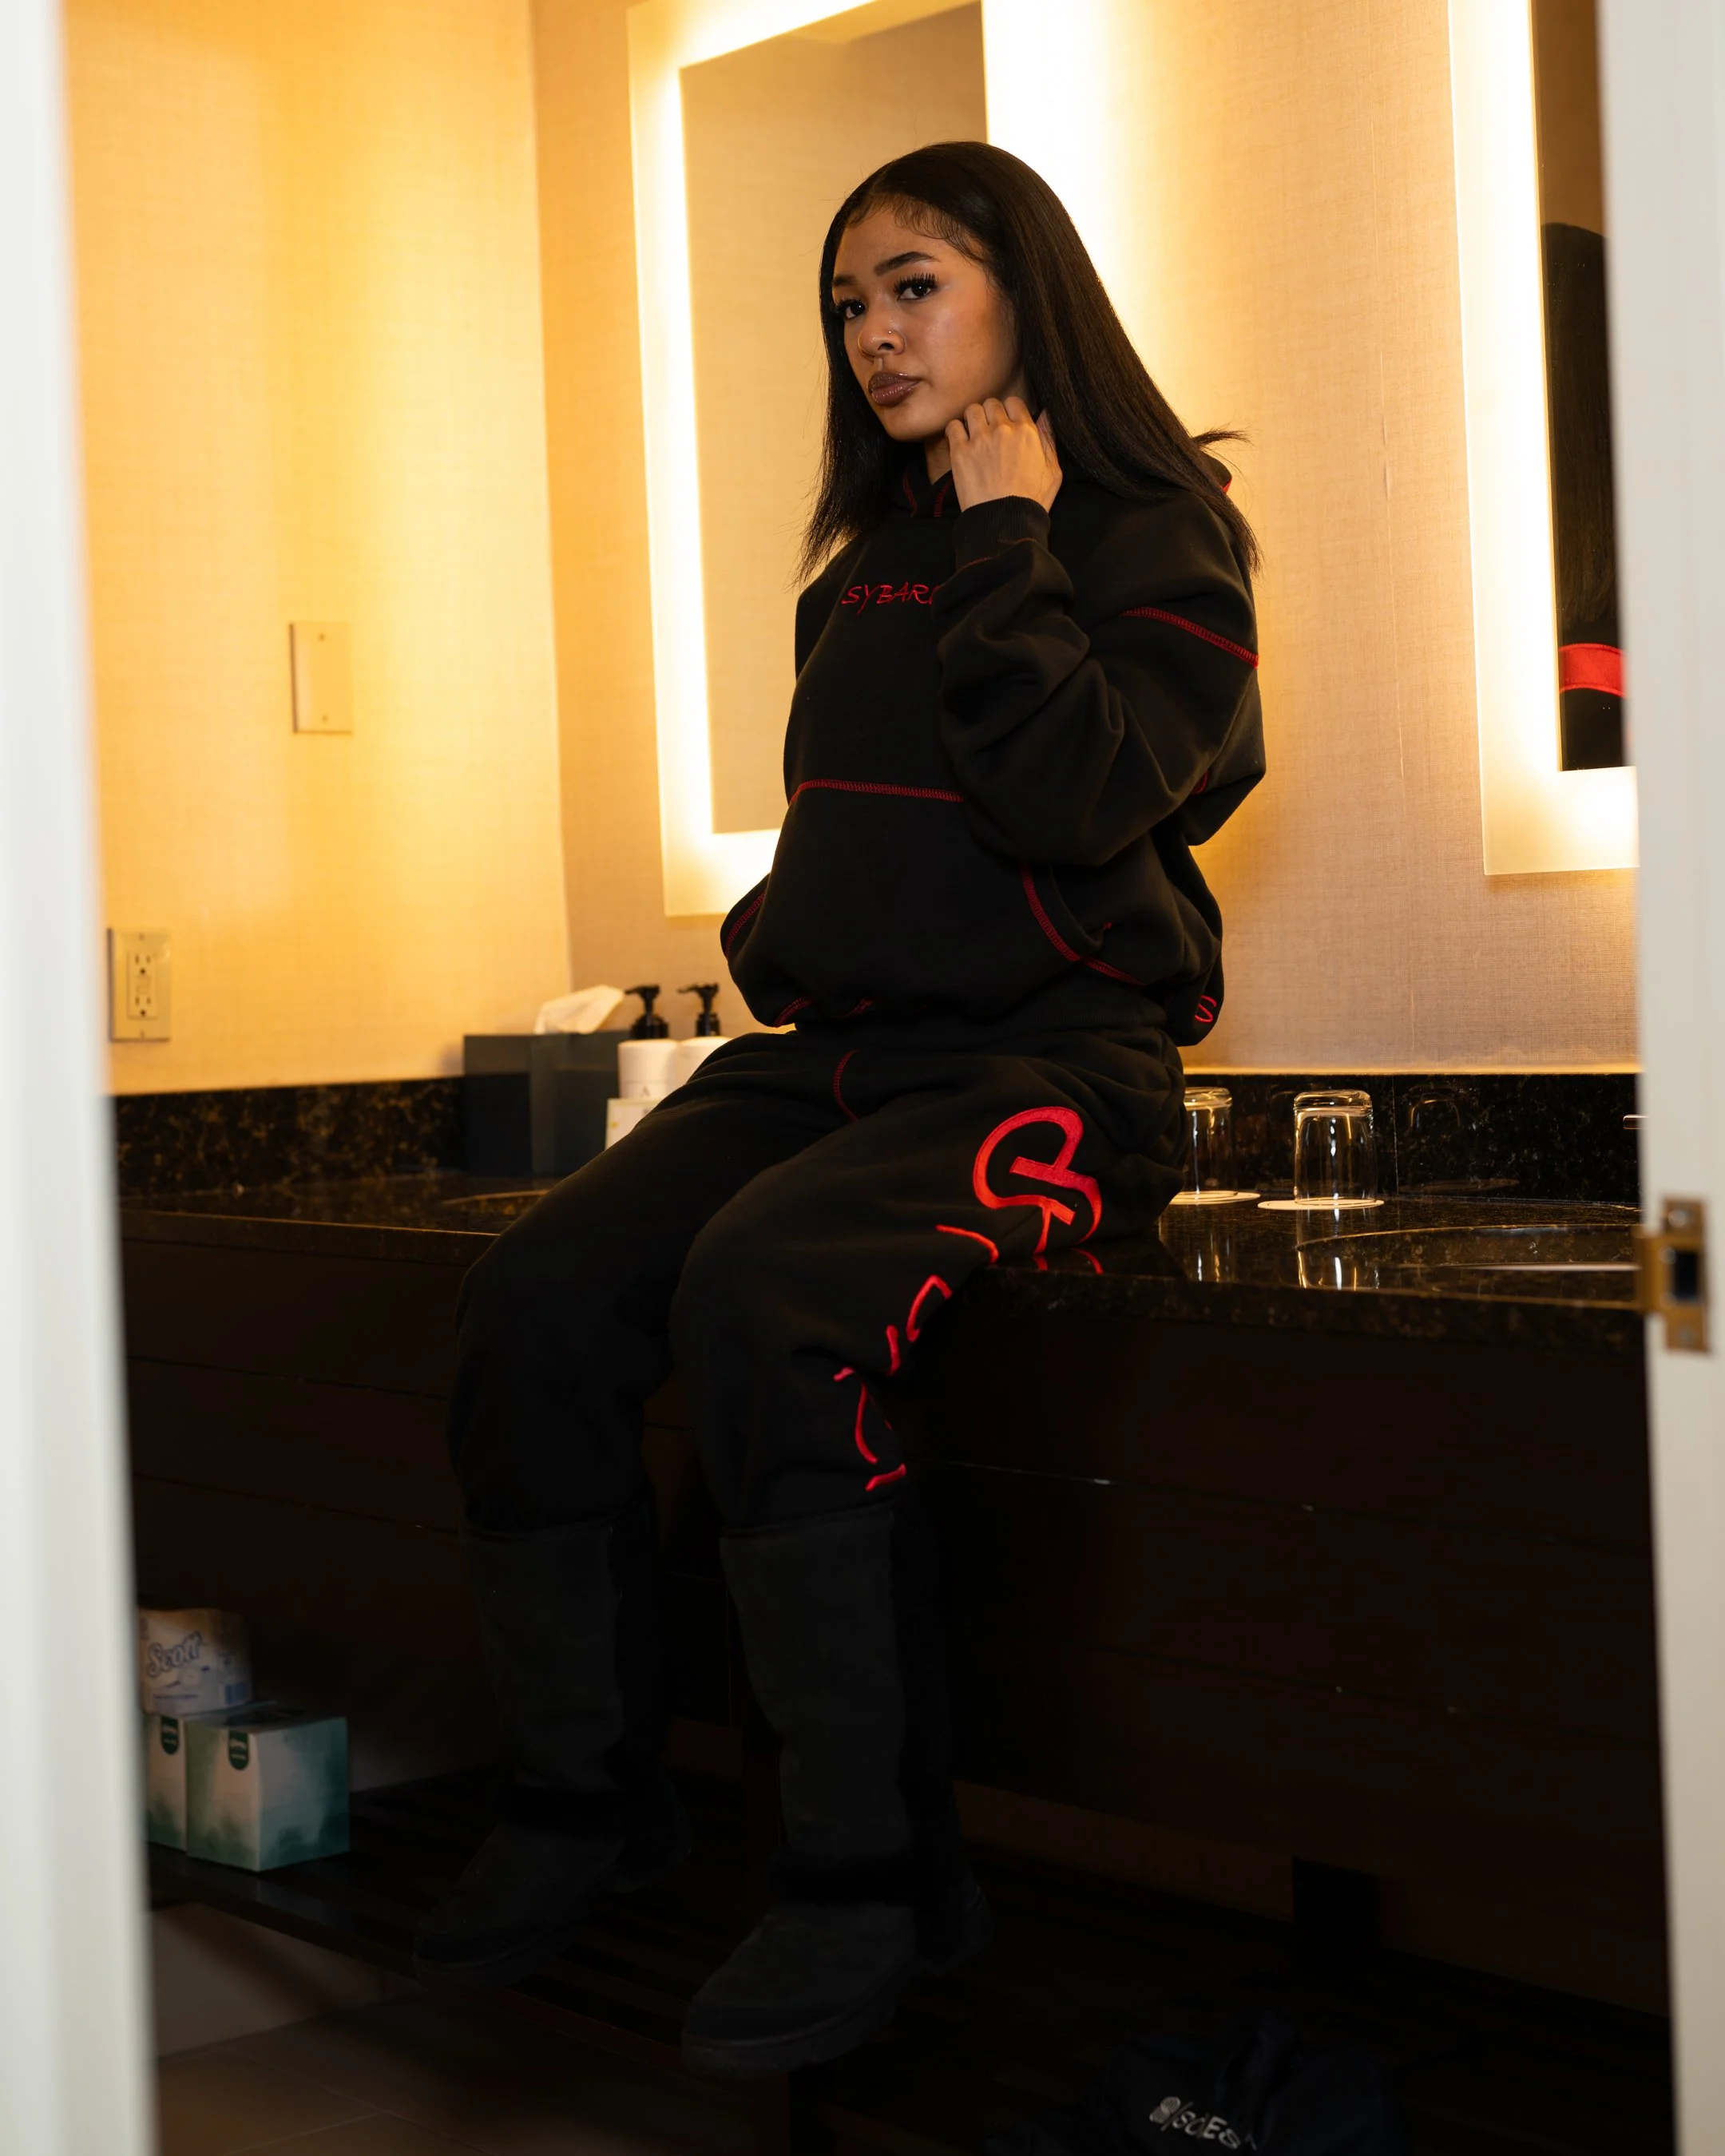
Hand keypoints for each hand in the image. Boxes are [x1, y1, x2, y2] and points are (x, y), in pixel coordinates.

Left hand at [946, 397, 1062, 512]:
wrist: (1005, 523)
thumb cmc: (1031, 500)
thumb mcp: (1053, 471)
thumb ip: (1049, 439)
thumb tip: (1046, 414)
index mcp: (1026, 432)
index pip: (1013, 402)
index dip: (1009, 410)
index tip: (1006, 423)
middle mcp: (1002, 430)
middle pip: (991, 403)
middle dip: (990, 414)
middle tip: (989, 431)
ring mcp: (980, 440)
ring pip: (971, 410)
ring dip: (973, 419)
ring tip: (975, 435)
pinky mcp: (960, 453)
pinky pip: (952, 427)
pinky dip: (955, 431)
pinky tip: (960, 442)